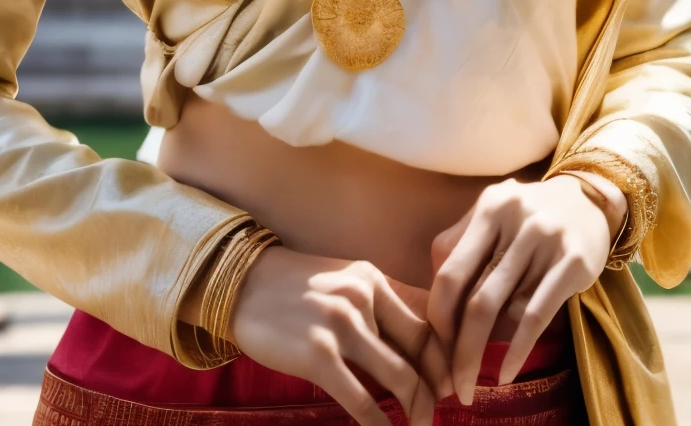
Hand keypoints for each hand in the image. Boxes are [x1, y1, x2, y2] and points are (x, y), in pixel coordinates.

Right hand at [230, 245, 448, 425]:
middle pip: (422, 353)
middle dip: (437, 391)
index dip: (445, 359)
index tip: (450, 383)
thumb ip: (376, 305)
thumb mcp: (342, 281)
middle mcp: (363, 299)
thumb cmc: (294, 288)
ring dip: (417, 412)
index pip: (426, 323)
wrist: (240, 282)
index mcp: (373, 279)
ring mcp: (341, 326)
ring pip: (400, 380)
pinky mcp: (318, 356)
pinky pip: (363, 402)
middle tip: (439, 413)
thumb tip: (415, 344)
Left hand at [428, 174, 626, 405]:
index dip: (438, 315)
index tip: (433, 347)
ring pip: (503, 309)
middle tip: (451, 383)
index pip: (450, 270)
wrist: (589, 198)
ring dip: (481, 353)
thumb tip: (436, 297)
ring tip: (471, 382)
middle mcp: (515, 220)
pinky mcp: (574, 263)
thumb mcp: (494, 214)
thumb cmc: (529, 216)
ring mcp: (547, 241)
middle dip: (456, 347)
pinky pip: (536, 316)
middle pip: (474, 296)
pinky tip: (506, 374)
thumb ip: (462, 244)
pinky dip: (517, 350)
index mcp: (489, 208)